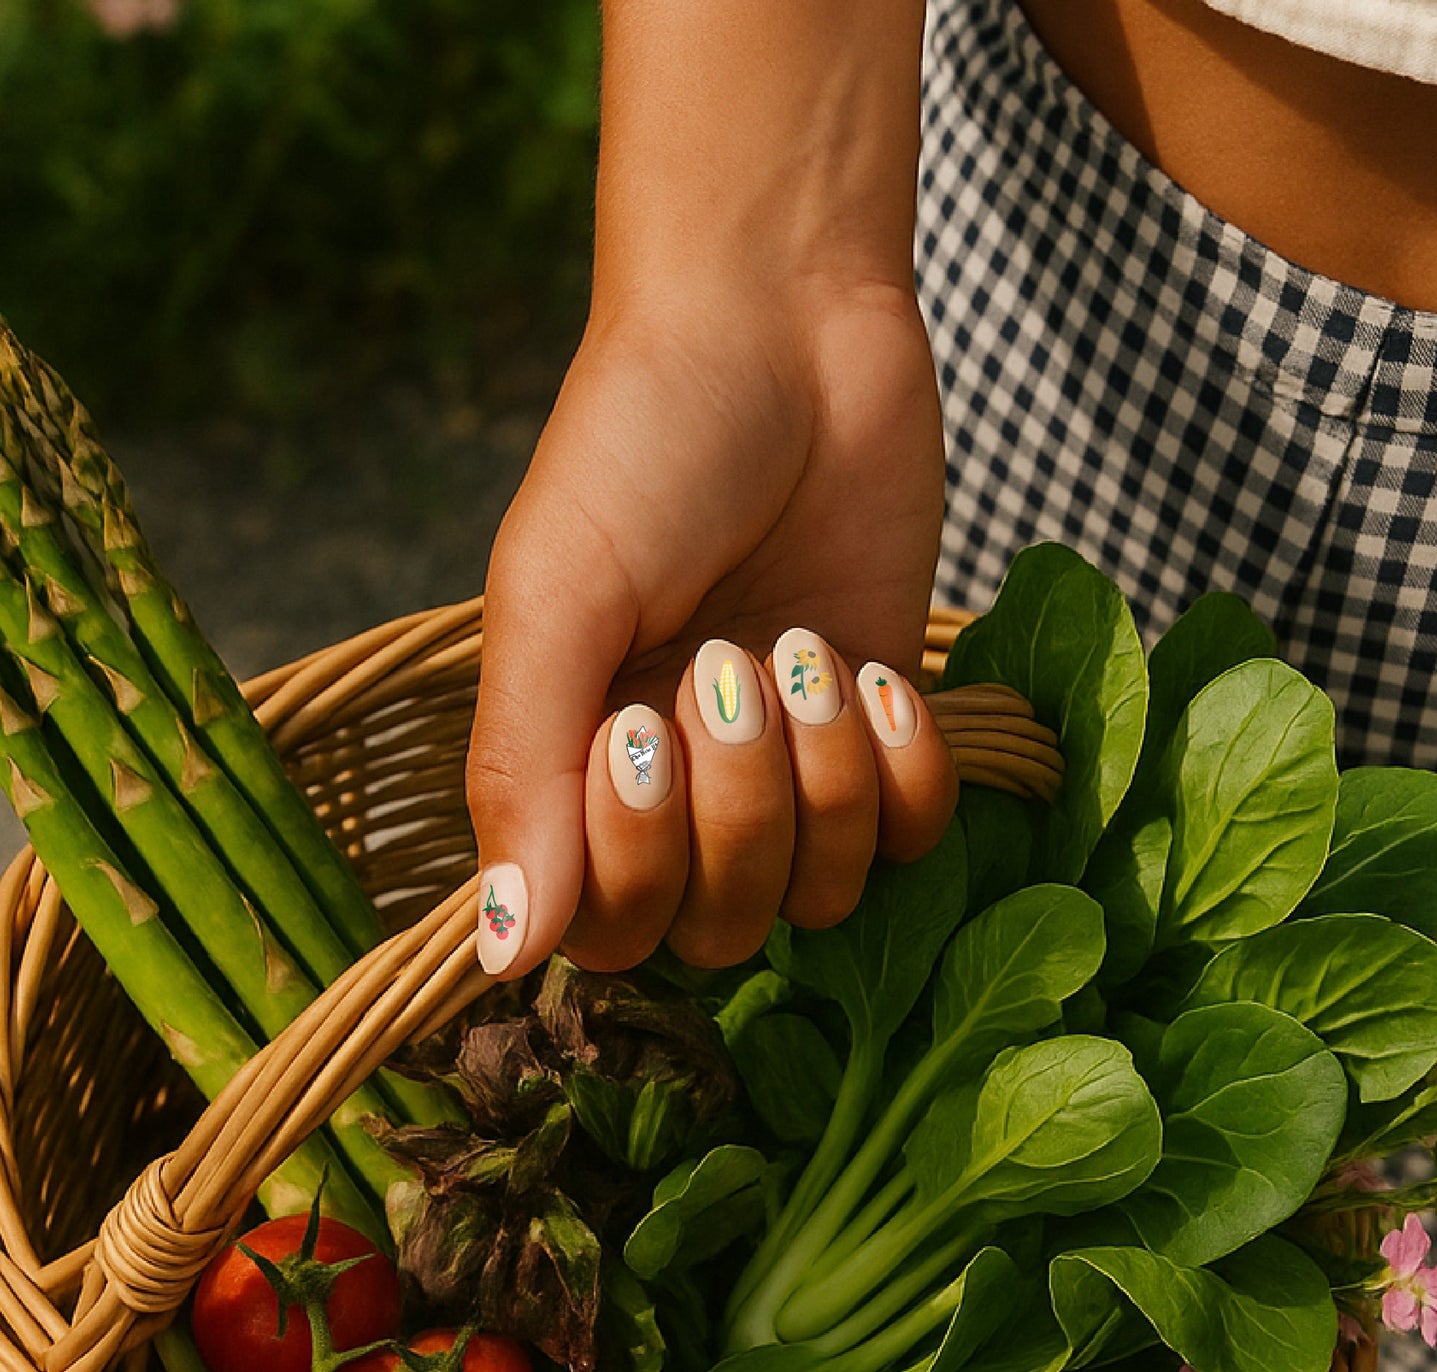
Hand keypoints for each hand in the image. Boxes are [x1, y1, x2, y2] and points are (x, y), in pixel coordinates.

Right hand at [466, 281, 958, 976]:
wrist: (782, 328)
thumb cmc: (640, 448)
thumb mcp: (554, 597)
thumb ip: (521, 770)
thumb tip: (500, 952)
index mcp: (574, 765)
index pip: (602, 929)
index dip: (632, 866)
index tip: (637, 721)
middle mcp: (679, 791)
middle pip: (715, 926)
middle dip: (735, 812)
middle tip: (728, 665)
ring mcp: (789, 769)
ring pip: (817, 897)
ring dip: (823, 785)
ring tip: (805, 653)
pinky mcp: (883, 732)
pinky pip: (912, 842)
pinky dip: (905, 777)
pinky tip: (880, 677)